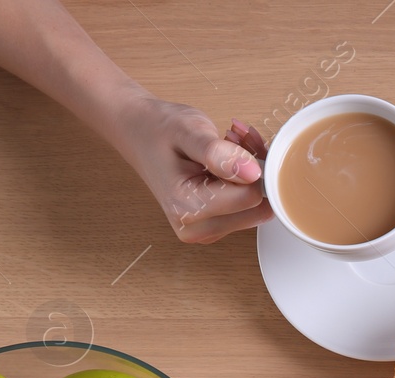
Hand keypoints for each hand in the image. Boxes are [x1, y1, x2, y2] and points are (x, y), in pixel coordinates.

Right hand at [112, 92, 271, 243]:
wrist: (138, 132)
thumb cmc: (159, 129)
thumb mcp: (188, 131)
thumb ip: (218, 154)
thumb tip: (252, 173)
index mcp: (188, 209)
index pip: (249, 197)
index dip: (254, 165)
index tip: (239, 139)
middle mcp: (197, 229)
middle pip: (256, 206)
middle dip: (255, 169)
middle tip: (236, 138)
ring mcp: (206, 231)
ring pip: (256, 207)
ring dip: (252, 172)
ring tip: (229, 144)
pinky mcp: (214, 226)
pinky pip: (247, 208)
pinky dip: (246, 180)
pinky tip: (228, 158)